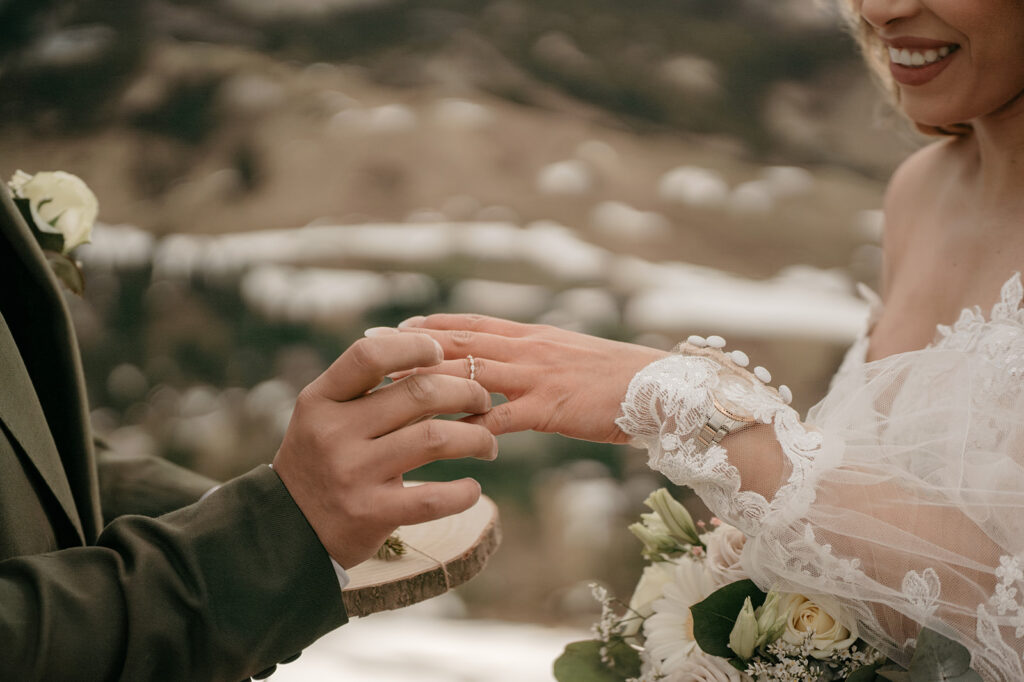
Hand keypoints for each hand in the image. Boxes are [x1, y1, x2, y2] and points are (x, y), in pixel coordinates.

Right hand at [272, 331, 496, 568]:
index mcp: (320, 400)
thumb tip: (435, 358)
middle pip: (419, 393)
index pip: (369, 356)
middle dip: (466, 391)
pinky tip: (472, 488)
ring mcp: (352, 474)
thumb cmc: (320, 462)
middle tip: (483, 401)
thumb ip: (367, 391)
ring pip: (435, 438)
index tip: (441, 353)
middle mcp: (334, 432)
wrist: (286, 530)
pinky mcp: (370, 514)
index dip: (414, 346)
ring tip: (487, 443)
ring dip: (476, 437)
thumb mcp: (325, 418)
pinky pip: (432, 497)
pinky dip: (463, 492)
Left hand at [394, 314, 667, 443]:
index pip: (472, 323)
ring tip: (390, 390)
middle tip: (371, 347)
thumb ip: (536, 360)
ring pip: (470, 374)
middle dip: (414, 346)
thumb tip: (506, 369)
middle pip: (460, 343)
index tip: (397, 327)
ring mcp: (536, 375)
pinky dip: (470, 427)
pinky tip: (444, 436)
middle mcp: (528, 348)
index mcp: (532, 335)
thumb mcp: (570, 358)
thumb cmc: (617, 378)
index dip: (432, 325)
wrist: (660, 388)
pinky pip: (500, 417)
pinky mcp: (549, 406)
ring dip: (428, 382)